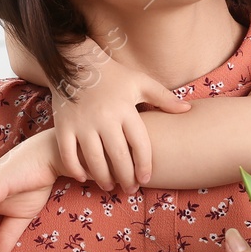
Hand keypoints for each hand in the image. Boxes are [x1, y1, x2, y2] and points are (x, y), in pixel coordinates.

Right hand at [50, 58, 188, 192]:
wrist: (75, 61)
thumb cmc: (112, 74)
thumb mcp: (140, 82)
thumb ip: (164, 98)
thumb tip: (187, 110)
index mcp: (125, 110)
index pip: (140, 145)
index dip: (144, 166)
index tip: (145, 179)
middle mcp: (104, 119)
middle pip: (118, 158)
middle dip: (126, 179)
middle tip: (130, 190)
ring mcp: (82, 124)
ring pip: (94, 160)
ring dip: (103, 178)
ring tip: (109, 186)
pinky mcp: (63, 126)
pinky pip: (68, 154)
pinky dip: (75, 169)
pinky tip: (83, 177)